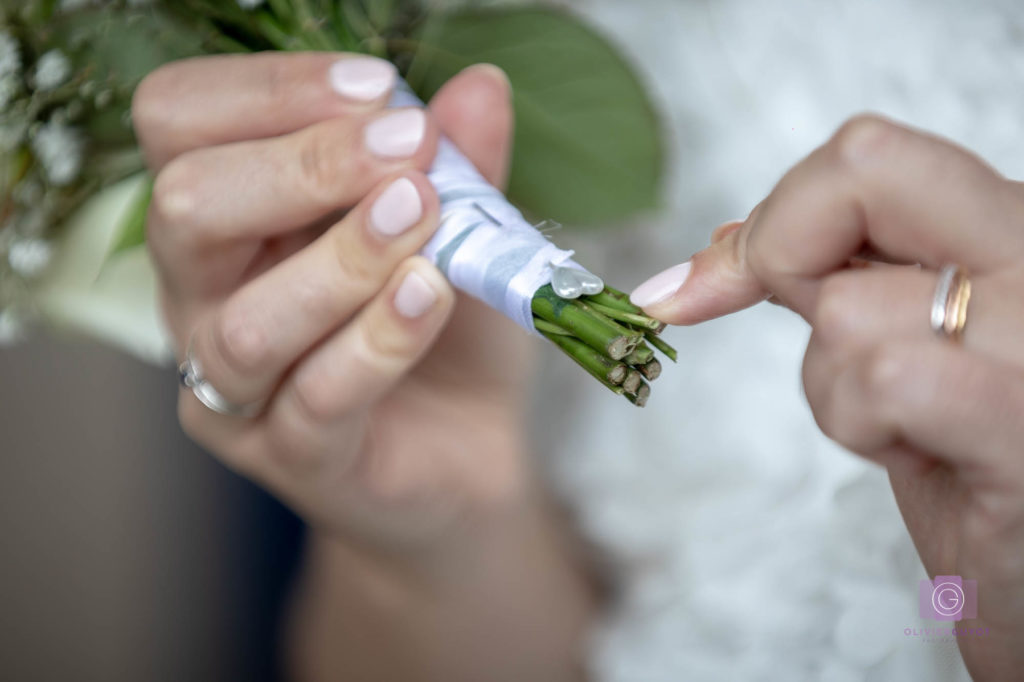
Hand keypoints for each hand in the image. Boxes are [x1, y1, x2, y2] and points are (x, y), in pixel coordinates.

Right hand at [134, 53, 529, 550]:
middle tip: (406, 149)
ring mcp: (234, 389)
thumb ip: (463, 164)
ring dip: (344, 258)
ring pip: (248, 321)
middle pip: (187, 208)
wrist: (466, 450)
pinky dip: (380, 339)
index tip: (377, 88)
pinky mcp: (288, 457)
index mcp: (226, 219)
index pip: (181, 124)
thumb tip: (480, 87)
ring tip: (424, 217)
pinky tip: (432, 293)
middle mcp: (205, 299)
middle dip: (303, 165)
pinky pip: (317, 397)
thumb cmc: (443, 329)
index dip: (268, 91)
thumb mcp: (461, 230)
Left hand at [631, 114, 1023, 679]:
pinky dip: (861, 427)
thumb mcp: (898, 342)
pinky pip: (884, 378)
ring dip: (834, 388)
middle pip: (864, 167)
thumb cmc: (966, 463)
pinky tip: (918, 457)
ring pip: (846, 308)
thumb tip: (710, 259)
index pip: (868, 155)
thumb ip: (828, 278)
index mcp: (1007, 228)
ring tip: (904, 429)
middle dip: (786, 258)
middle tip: (815, 335)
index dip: (774, 217)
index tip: (706, 290)